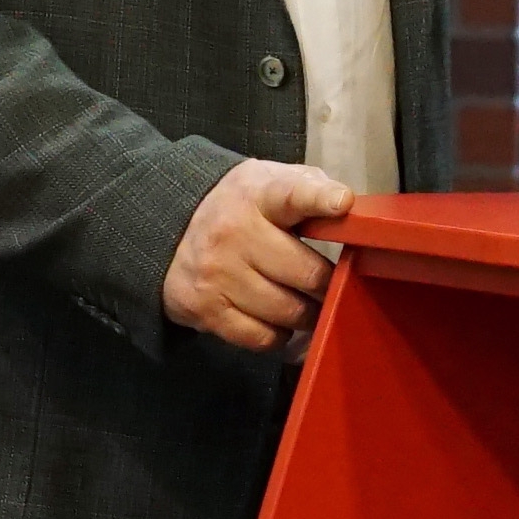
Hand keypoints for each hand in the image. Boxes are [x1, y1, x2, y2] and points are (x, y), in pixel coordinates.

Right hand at [165, 157, 353, 351]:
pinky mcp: (206, 308)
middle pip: (306, 272)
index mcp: (257, 194)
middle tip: (330, 285)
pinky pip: (262, 337)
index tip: (342, 203)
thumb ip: (310, 187)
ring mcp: (218, 273)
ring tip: (305, 304)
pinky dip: (278, 335)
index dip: (319, 199)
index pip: (291, 194)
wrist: (170, 229)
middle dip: (327, 284)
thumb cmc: (241, 208)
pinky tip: (276, 320)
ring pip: (288, 311)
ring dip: (306, 313)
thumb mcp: (269, 181)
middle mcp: (234, 232)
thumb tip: (348, 207)